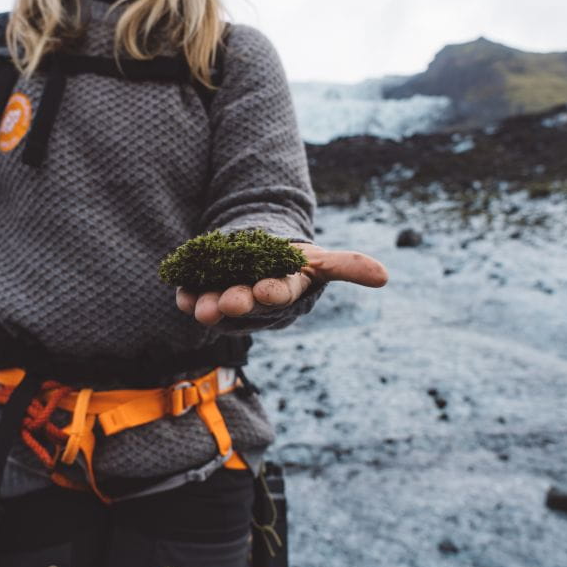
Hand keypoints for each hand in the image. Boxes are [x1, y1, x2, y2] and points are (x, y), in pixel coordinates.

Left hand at [176, 242, 387, 325]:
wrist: (257, 260)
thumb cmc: (293, 264)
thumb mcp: (319, 261)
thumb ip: (347, 266)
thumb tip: (385, 276)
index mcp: (283, 292)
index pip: (279, 295)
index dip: (272, 293)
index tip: (266, 289)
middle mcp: (254, 301)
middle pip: (246, 303)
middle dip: (237, 302)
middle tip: (229, 302)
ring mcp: (227, 298)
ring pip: (217, 305)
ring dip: (209, 306)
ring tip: (201, 306)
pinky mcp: (203, 293)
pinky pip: (192, 296)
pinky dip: (186, 295)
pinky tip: (181, 293)